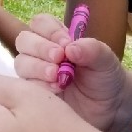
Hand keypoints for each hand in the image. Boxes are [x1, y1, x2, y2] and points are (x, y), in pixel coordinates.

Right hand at [14, 13, 131, 131]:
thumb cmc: (105, 77)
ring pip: (22, 62)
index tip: (66, 43)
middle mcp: (42, 52)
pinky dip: (39, 85)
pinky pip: (25, 85)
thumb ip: (92, 49)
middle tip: (59, 58)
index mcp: (57, 38)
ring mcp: (36, 72)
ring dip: (37, 67)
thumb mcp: (106, 59)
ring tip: (57, 76)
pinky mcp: (35, 92)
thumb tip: (70, 47)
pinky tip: (56, 89)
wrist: (109, 107)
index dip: (50, 31)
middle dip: (40, 48)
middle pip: (24, 40)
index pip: (41, 23)